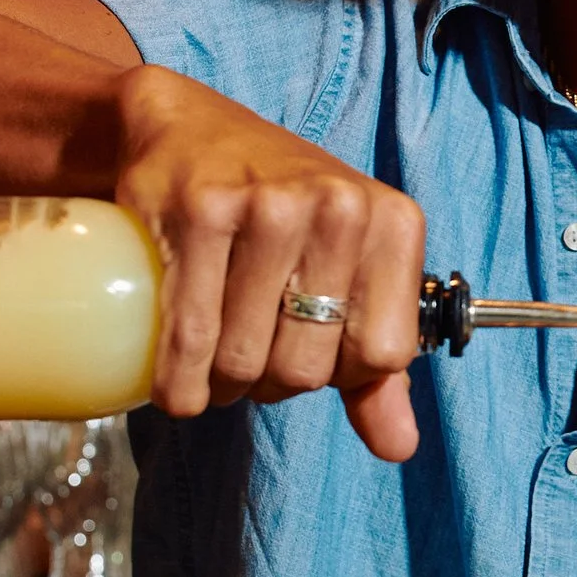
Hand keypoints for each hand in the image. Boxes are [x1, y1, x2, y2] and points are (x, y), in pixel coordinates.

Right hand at [112, 65, 425, 459]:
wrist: (188, 127)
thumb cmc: (277, 213)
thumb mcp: (345, 269)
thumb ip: (376, 366)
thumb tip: (400, 450)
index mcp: (393, 223)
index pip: (382, 356)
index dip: (338, 374)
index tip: (308, 352)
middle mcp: (340, 208)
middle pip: (308, 367)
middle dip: (271, 384)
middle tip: (249, 356)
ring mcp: (268, 206)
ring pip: (245, 361)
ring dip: (221, 387)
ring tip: (214, 361)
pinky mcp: (198, 212)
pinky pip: (190, 339)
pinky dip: (179, 384)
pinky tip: (177, 383)